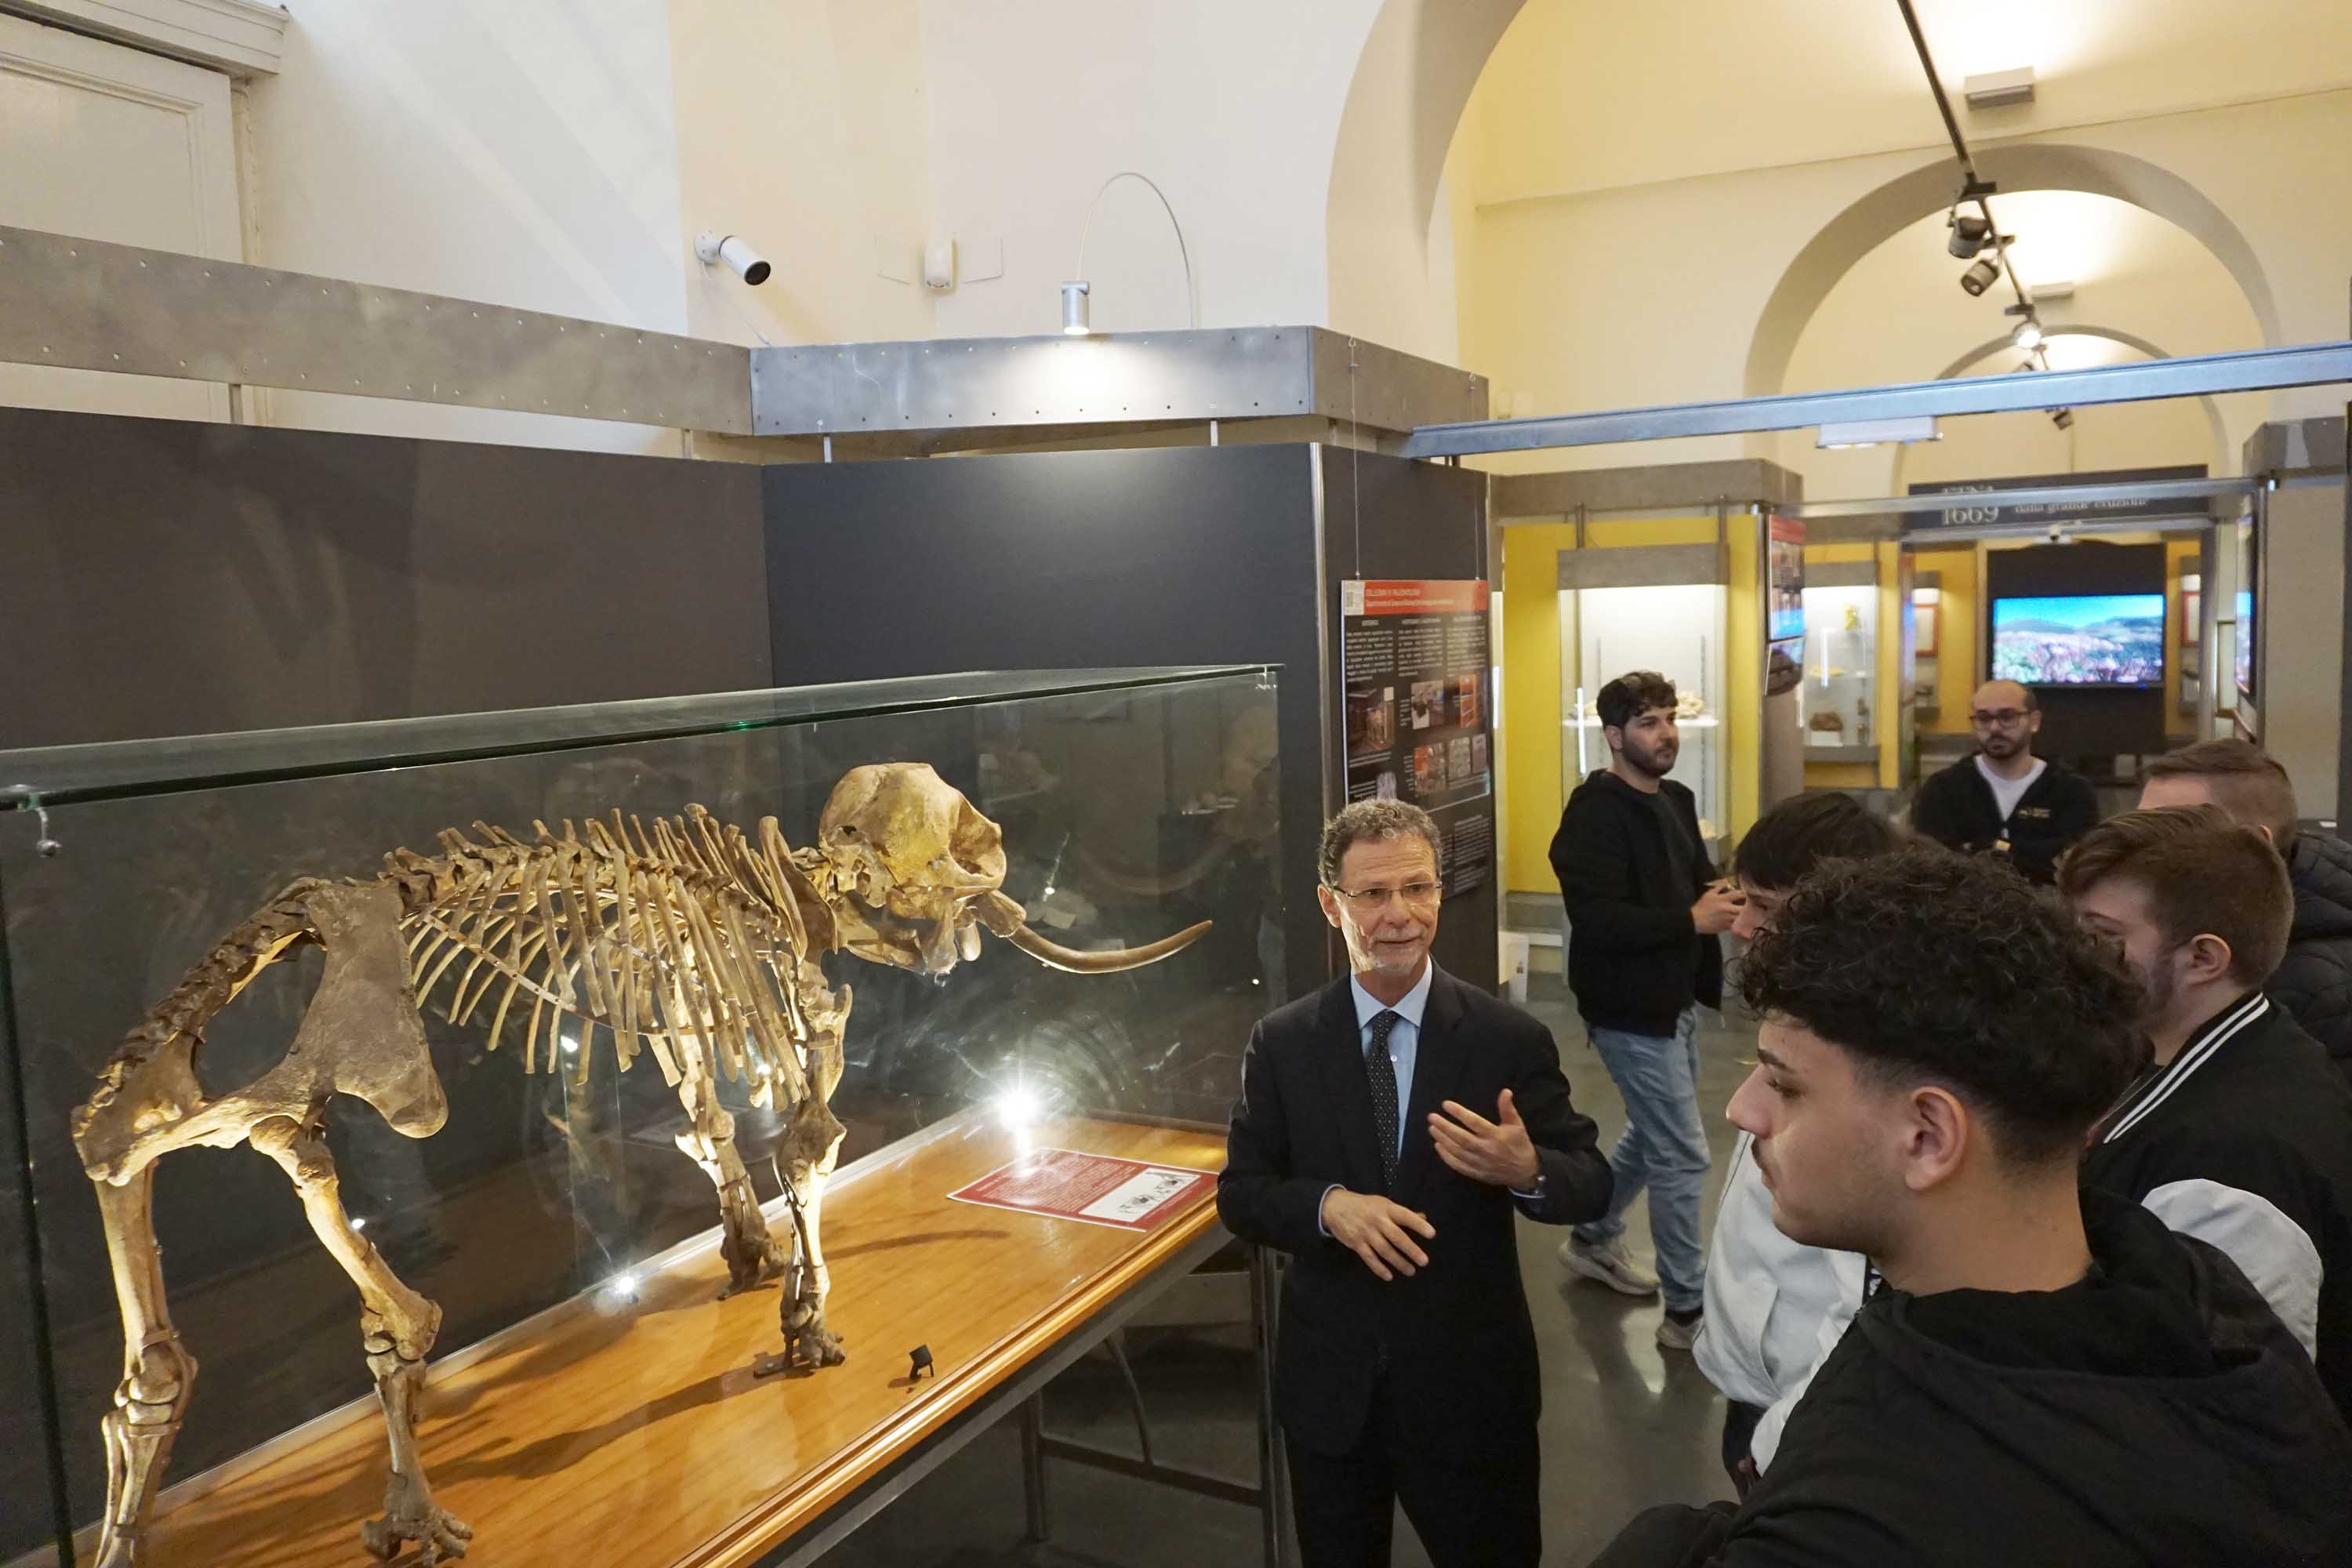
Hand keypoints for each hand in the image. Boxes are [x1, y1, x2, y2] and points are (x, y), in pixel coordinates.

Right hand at [1320, 1189, 1435, 1280]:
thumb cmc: (1364, 1205)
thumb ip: (1402, 1213)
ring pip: (1385, 1250)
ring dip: (1399, 1262)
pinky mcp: (1356, 1244)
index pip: (1405, 1216)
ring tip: (1411, 1271)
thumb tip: (1423, 1218)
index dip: (1418, 1225)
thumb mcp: (1383, 1203)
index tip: (1432, 1234)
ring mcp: (1366, 1233)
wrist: (1335, 1207)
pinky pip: (1369, 1258)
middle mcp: (1377, 1221)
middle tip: (1424, 1261)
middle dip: (1411, 1249)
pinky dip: (1379, 1268)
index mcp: (1386, 1209)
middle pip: (1396, 1237)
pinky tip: (1389, 1276)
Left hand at [1429, 1090, 1540, 1189]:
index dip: (1459, 1113)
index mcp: (1495, 1136)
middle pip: (1461, 1137)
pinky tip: (1438, 1146)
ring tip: (1432, 1128)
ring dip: (1443, 1139)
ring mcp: (1479, 1163)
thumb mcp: (1517, 1125)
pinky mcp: (1476, 1173)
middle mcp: (1485, 1149)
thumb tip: (1505, 1091)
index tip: (1445, 1104)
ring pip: (1457, 1151)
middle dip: (1445, 1127)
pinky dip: (1446, 1157)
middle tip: (1431, 1117)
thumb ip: (1508, 1109)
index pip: (1474, 1122)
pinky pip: (1458, 1165)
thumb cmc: (1519, 1145)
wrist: (1526, 1172)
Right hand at [1691, 881, 1743, 935]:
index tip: (1746, 894)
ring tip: (1745, 914)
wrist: (1694, 920)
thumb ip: (1719, 887)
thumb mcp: (1709, 894)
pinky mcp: (1726, 927)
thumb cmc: (1701, 906)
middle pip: (1743, 908)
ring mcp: (1727, 919)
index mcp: (1723, 899)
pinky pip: (1736, 925)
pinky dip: (1738, 923)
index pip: (1738, 894)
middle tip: (1748, 905)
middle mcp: (1727, 909)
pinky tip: (1737, 921)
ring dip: (1743, 915)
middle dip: (1747, 906)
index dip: (1744, 893)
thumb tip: (1727, 880)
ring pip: (1741, 918)